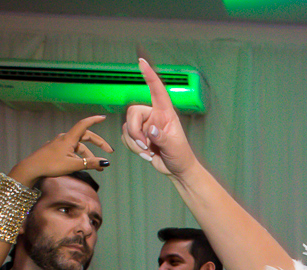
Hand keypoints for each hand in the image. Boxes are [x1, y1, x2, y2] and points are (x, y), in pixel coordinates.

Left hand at [7, 116, 112, 186]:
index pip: (84, 125)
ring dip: (90, 156)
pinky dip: (81, 157)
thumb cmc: (51, 165)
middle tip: (109, 152)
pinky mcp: (57, 150)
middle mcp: (65, 138)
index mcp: (69, 138)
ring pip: (79, 146)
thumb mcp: (73, 165)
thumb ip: (90, 163)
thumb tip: (105, 162)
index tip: (103, 117)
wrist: (32, 168)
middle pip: (85, 137)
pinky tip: (83, 165)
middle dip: (98, 144)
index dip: (94, 120)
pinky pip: (73, 150)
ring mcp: (60, 144)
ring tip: (97, 168)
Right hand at [122, 58, 197, 177]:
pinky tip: (145, 153)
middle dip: (134, 130)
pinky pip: (125, 136)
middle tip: (144, 145)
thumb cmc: (180, 155)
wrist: (176, 169)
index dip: (150, 76)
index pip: (157, 91)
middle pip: (133, 112)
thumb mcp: (174, 147)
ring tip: (148, 151)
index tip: (142, 63)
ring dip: (134, 142)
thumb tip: (150, 129)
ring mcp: (144, 126)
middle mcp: (153, 116)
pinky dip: (132, 147)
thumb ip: (162, 138)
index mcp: (166, 114)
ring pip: (127, 126)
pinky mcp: (138, 136)